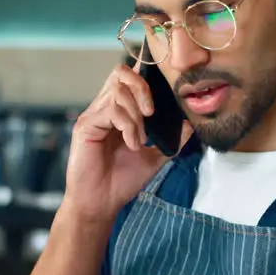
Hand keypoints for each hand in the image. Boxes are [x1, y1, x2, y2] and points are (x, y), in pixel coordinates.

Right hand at [63, 65, 193, 223]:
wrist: (101, 203)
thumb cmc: (122, 180)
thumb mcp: (156, 157)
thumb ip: (172, 139)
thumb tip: (190, 122)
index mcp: (119, 111)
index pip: (129, 77)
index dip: (144, 71)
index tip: (161, 78)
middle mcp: (104, 108)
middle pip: (121, 73)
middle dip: (143, 88)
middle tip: (152, 113)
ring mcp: (93, 115)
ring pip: (119, 91)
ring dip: (137, 115)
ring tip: (140, 140)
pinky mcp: (85, 125)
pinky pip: (111, 110)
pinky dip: (128, 126)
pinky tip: (132, 144)